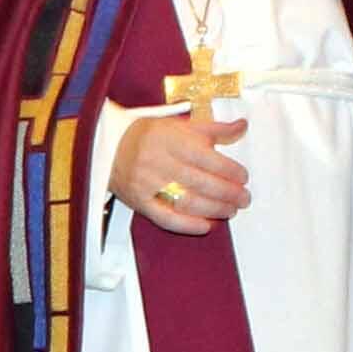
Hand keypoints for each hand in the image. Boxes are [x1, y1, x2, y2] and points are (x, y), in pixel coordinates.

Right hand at [114, 109, 250, 232]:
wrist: (109, 145)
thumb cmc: (149, 135)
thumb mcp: (181, 125)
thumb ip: (214, 129)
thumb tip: (242, 125)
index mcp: (171, 139)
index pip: (208, 158)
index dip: (230, 170)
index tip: (243, 177)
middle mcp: (160, 161)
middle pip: (201, 182)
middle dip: (228, 193)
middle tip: (244, 198)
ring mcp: (148, 184)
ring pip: (187, 202)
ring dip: (214, 209)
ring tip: (230, 211)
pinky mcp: (140, 202)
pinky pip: (165, 218)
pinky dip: (188, 225)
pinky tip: (206, 226)